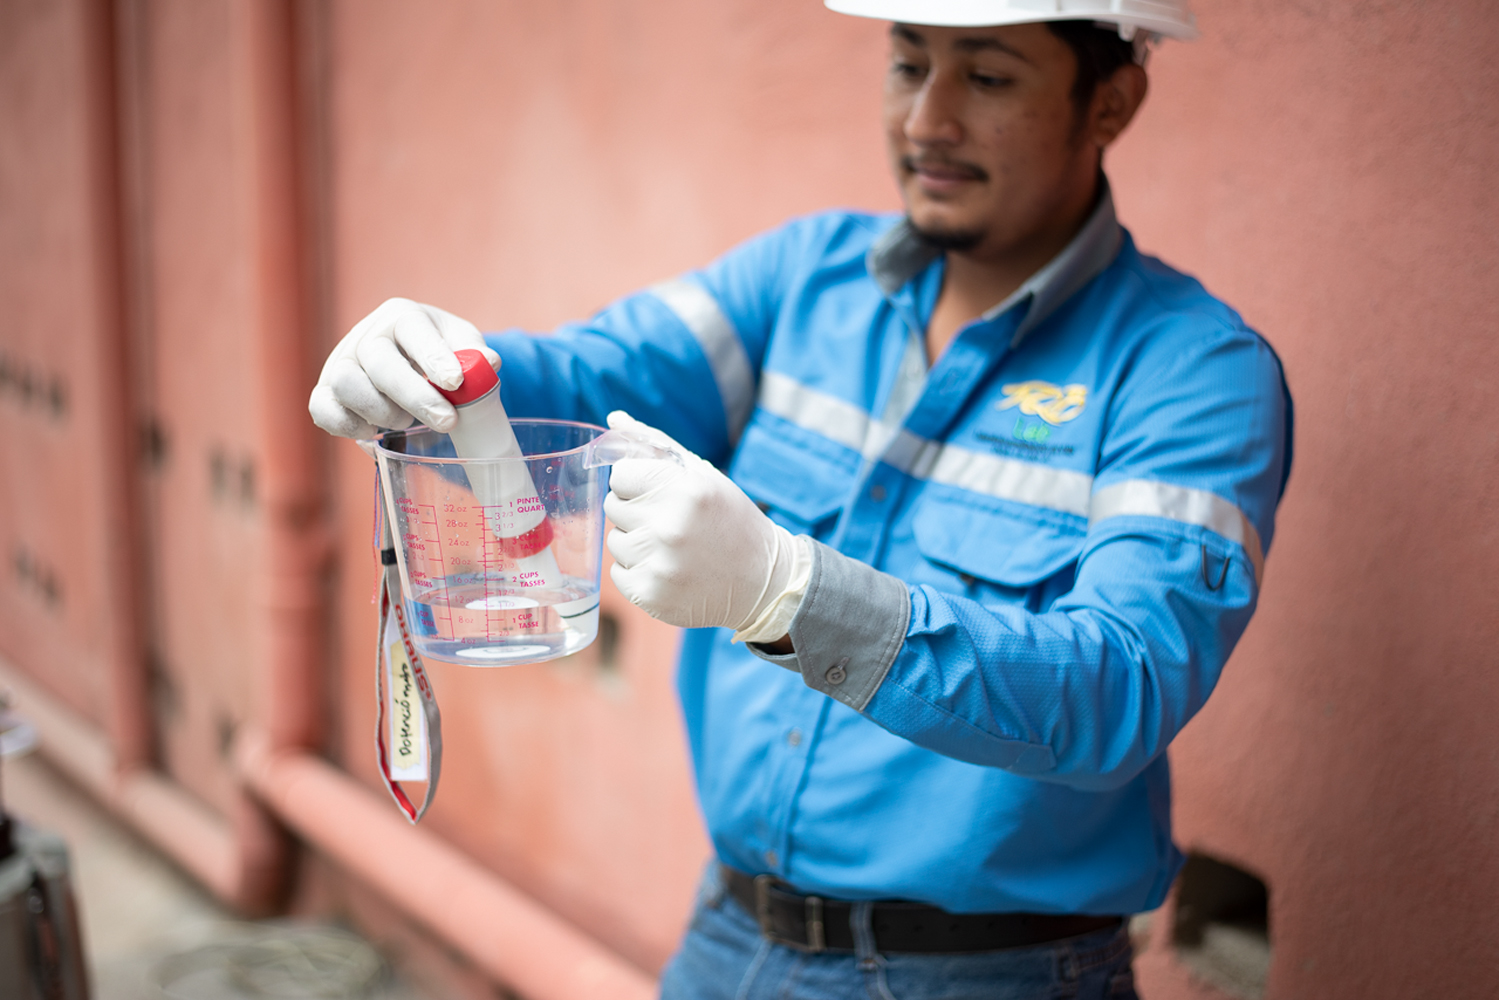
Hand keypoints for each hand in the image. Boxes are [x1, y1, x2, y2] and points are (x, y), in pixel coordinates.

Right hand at [308, 297, 500, 437]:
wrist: (408, 360)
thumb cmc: (439, 352)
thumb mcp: (461, 344)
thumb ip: (473, 353)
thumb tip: (488, 363)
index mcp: (402, 317)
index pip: (413, 329)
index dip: (433, 357)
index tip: (455, 383)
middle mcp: (367, 335)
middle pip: (380, 363)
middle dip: (416, 397)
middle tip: (447, 422)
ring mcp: (341, 362)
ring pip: (346, 385)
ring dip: (382, 411)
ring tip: (406, 421)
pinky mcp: (325, 391)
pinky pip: (322, 409)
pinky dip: (348, 426)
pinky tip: (374, 433)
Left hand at [603, 412, 798, 632]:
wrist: (762, 581)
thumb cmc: (730, 521)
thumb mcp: (704, 475)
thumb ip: (655, 444)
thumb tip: (613, 419)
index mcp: (685, 490)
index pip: (620, 475)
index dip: (636, 483)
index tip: (657, 493)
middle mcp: (670, 527)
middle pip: (613, 507)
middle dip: (636, 511)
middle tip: (669, 521)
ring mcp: (659, 564)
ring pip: (614, 541)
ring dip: (636, 542)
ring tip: (672, 547)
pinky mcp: (650, 594)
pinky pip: (618, 573)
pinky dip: (638, 571)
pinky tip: (669, 570)